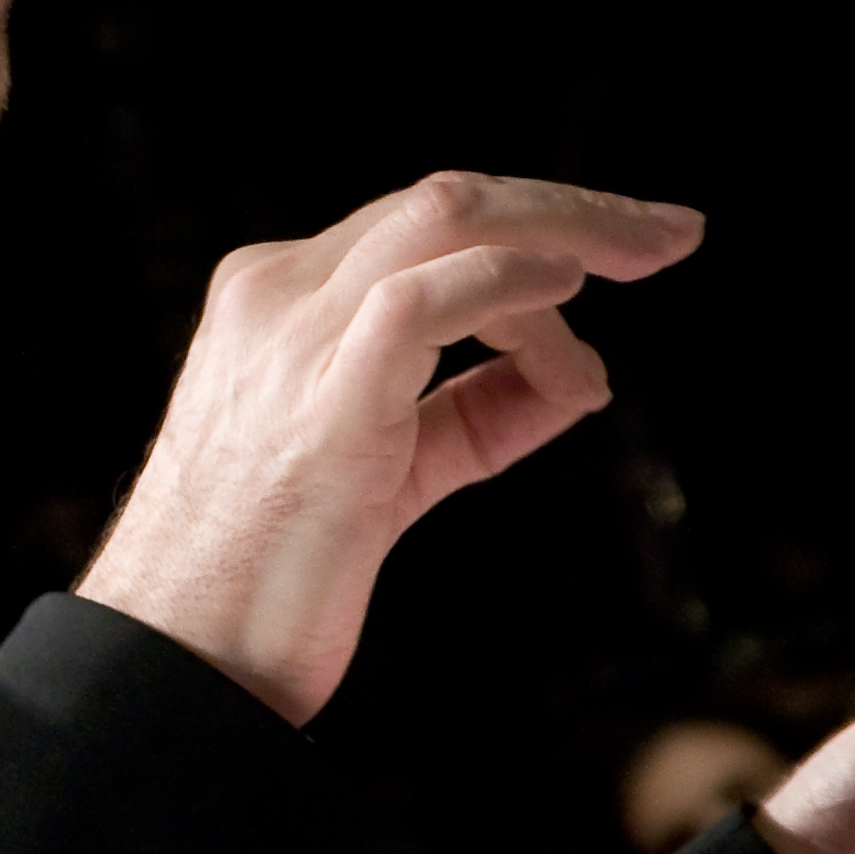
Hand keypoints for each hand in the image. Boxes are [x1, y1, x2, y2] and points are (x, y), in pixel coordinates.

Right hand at [76, 172, 702, 718]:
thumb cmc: (271, 576)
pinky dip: (512, 289)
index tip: (624, 245)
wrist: (183, 655)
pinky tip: (568, 304)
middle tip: (670, 233)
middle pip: (445, 198)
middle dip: (574, 206)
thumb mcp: (390, 466)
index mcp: (278, 297)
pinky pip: (424, 302)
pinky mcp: (322, 400)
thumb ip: (475, 409)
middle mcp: (277, 293)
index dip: (536, 222)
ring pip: (443, 220)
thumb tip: (585, 372)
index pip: (423, 225)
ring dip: (567, 233)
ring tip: (641, 269)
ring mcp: (291, 337)